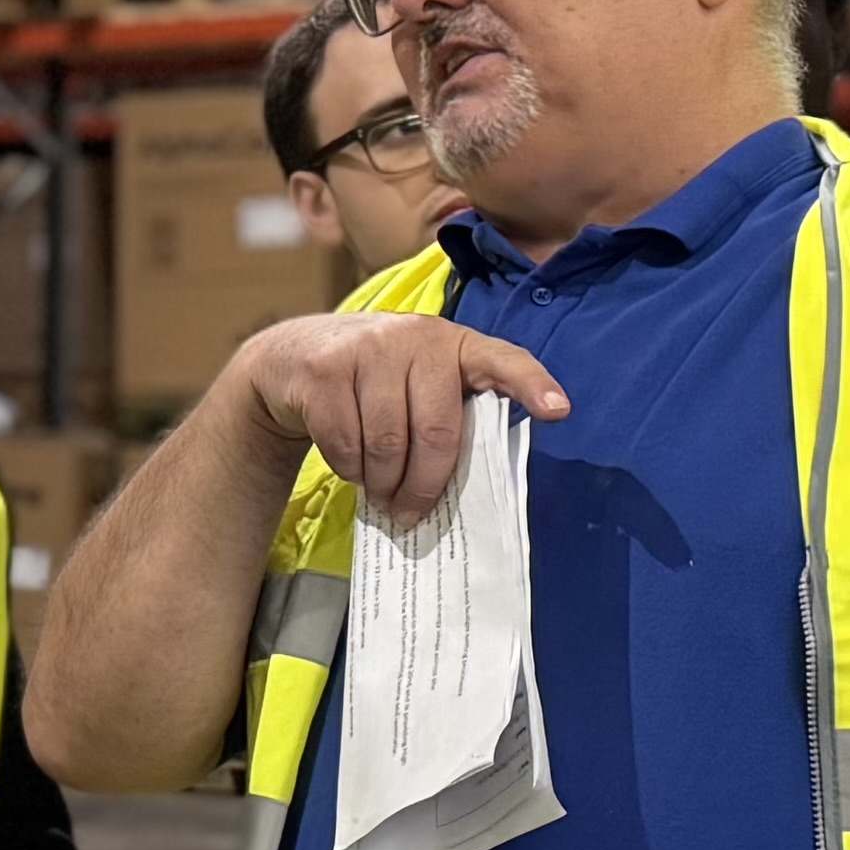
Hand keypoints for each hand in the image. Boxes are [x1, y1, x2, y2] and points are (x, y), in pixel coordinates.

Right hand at [234, 313, 568, 520]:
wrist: (291, 357)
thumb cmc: (371, 384)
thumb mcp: (415, 383)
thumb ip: (446, 412)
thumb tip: (465, 487)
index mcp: (453, 344)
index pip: (502, 360)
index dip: (531, 384)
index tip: (559, 410)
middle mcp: (415, 336)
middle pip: (436, 432)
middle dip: (424, 485)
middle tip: (411, 513)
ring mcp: (367, 348)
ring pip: (388, 445)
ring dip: (383, 483)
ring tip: (379, 490)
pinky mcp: (325, 371)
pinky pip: (347, 445)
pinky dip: (349, 470)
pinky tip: (349, 464)